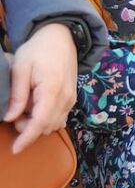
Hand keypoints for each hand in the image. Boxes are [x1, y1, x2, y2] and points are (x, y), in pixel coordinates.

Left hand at [5, 23, 78, 152]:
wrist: (62, 38)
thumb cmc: (38, 50)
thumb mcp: (20, 68)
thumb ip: (17, 95)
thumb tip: (10, 118)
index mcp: (52, 89)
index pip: (40, 121)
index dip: (27, 138)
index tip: (15, 149)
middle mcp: (66, 98)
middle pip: (47, 126)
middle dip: (28, 129)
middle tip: (14, 113)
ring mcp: (71, 99)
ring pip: (54, 125)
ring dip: (37, 125)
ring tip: (24, 109)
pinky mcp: (72, 99)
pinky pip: (60, 118)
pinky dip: (46, 120)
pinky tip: (35, 109)